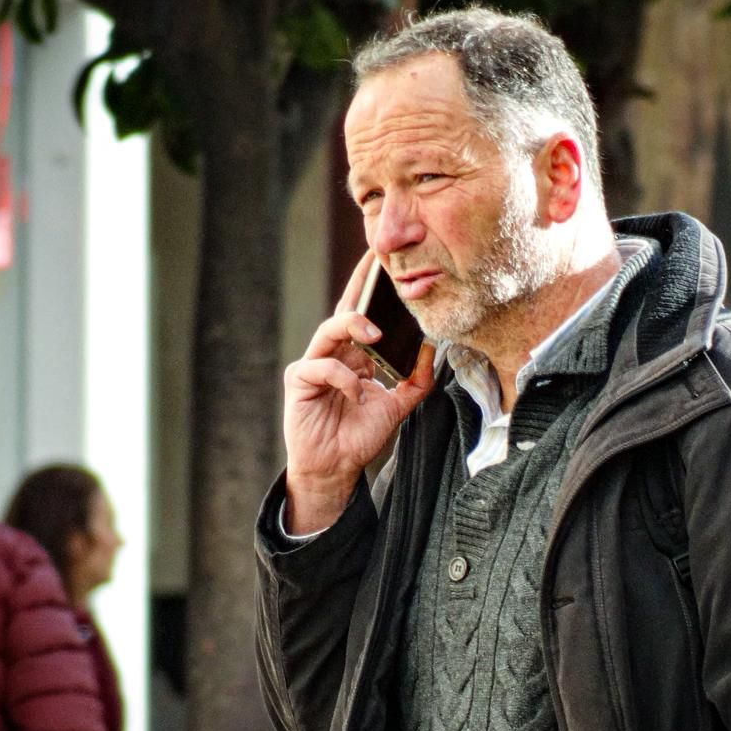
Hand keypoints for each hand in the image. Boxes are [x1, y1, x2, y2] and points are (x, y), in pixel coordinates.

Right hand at [283, 250, 435, 532]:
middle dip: (361, 287)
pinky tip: (358, 394)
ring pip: (329, 329)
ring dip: (353, 326)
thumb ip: (416, 380)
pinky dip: (343, 378)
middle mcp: (334, 353)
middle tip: (381, 268)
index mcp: (356, 354)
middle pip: (346, 310)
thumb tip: (432, 349)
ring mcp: (314, 364)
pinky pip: (320, 367)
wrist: (335, 468)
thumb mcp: (397, 406)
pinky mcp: (298, 380)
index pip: (366, 313)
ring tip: (375, 335)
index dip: (373, 288)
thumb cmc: (359, 436)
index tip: (388, 261)